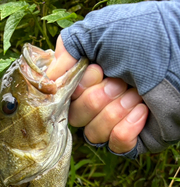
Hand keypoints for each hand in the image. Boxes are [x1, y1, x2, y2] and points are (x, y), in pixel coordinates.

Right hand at [47, 36, 148, 153]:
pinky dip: (126, 130)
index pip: (64, 96)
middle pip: (75, 118)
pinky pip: (114, 146)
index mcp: (92, 74)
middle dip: (95, 101)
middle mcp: (102, 98)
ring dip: (114, 113)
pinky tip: (143, 113)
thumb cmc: (149, 39)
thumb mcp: (101, 29)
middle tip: (120, 83)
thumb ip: (68, 47)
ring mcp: (118, 119)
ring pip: (92, 135)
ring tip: (137, 95)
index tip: (94, 72)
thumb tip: (47, 77)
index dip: (74, 89)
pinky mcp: (134, 139)